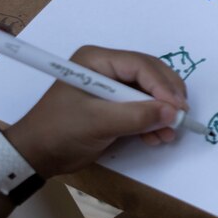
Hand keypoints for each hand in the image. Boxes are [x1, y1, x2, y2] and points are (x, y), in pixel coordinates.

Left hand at [6, 46, 190, 176]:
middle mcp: (106, 68)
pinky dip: (152, 121)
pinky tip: (157, 137)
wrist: (36, 155)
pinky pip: (142, 107)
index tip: (177, 109)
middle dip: (166, 98)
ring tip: (169, 134)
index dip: (162, 85)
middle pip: (149, 75)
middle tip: (181, 118)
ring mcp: (111, 86)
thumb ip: (136, 116)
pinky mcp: (114, 105)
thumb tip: (172, 113)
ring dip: (161, 112)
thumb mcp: (98, 123)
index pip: (139, 65)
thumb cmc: (59, 132)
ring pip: (149, 92)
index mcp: (96, 61)